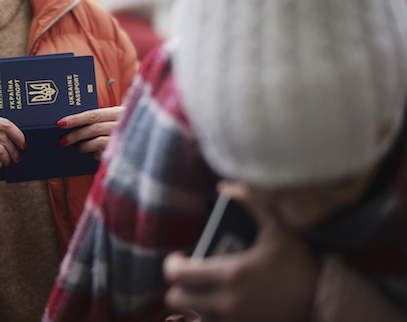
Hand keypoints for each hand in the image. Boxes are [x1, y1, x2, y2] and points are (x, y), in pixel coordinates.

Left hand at [56, 106, 123, 160]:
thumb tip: (76, 124)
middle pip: (94, 128)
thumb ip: (102, 120)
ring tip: (78, 148)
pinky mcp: (124, 152)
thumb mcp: (117, 120)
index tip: (61, 123)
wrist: (143, 140)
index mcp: (119, 112)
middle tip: (63, 141)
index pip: (94, 114)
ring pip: (98, 142)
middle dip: (76, 135)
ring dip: (85, 146)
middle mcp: (123, 123)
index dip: (76, 119)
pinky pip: (105, 154)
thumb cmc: (127, 129)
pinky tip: (94, 155)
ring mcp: (125, 138)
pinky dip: (97, 155)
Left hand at [162, 182, 319, 321]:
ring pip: (193, 315)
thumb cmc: (298, 263)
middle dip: (177, 287)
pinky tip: (220, 302)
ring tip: (202, 290)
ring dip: (193, 303)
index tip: (180, 257)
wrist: (324, 300)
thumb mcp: (277, 227)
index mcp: (230, 274)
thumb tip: (226, 186)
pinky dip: (209, 314)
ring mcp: (234, 319)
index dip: (171, 265)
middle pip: (177, 300)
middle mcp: (226, 301)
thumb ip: (251, 202)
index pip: (179, 275)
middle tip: (189, 275)